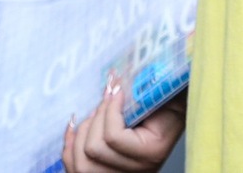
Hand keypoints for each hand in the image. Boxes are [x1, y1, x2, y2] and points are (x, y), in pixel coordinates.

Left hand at [63, 79, 184, 172]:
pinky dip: (70, 145)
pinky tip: (75, 126)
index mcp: (152, 152)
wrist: (171, 116)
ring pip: (82, 164)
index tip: (117, 90)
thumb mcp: (161, 96)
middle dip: (95, 117)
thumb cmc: (167, 103)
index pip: (114, 137)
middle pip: (94, 150)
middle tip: (106, 99)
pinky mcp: (107, 170)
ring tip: (94, 115)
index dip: (110, 108)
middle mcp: (137, 170)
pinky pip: (75, 167)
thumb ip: (144, 89)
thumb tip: (114, 78)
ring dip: (83, 132)